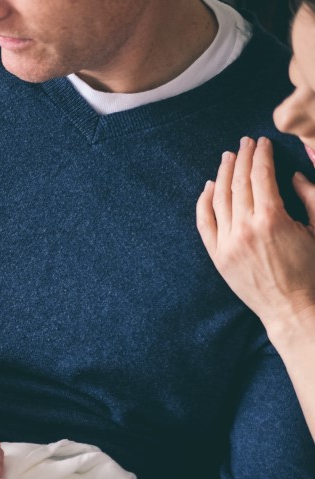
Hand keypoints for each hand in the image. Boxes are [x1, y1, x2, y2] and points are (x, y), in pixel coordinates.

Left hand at [196, 136, 314, 334]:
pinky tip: (208, 188)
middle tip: (244, 143)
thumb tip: (293, 175)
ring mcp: (227, 244)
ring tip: (227, 158)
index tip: (262, 142)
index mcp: (272, 218)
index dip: (260, 154)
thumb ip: (310, 197)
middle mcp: (244, 229)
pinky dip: (204, 203)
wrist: (291, 308)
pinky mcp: (217, 257)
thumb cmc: (311, 269)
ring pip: (219, 200)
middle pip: (238, 183)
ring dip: (222, 175)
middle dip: (241, 158)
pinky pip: (204, 224)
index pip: (261, 175)